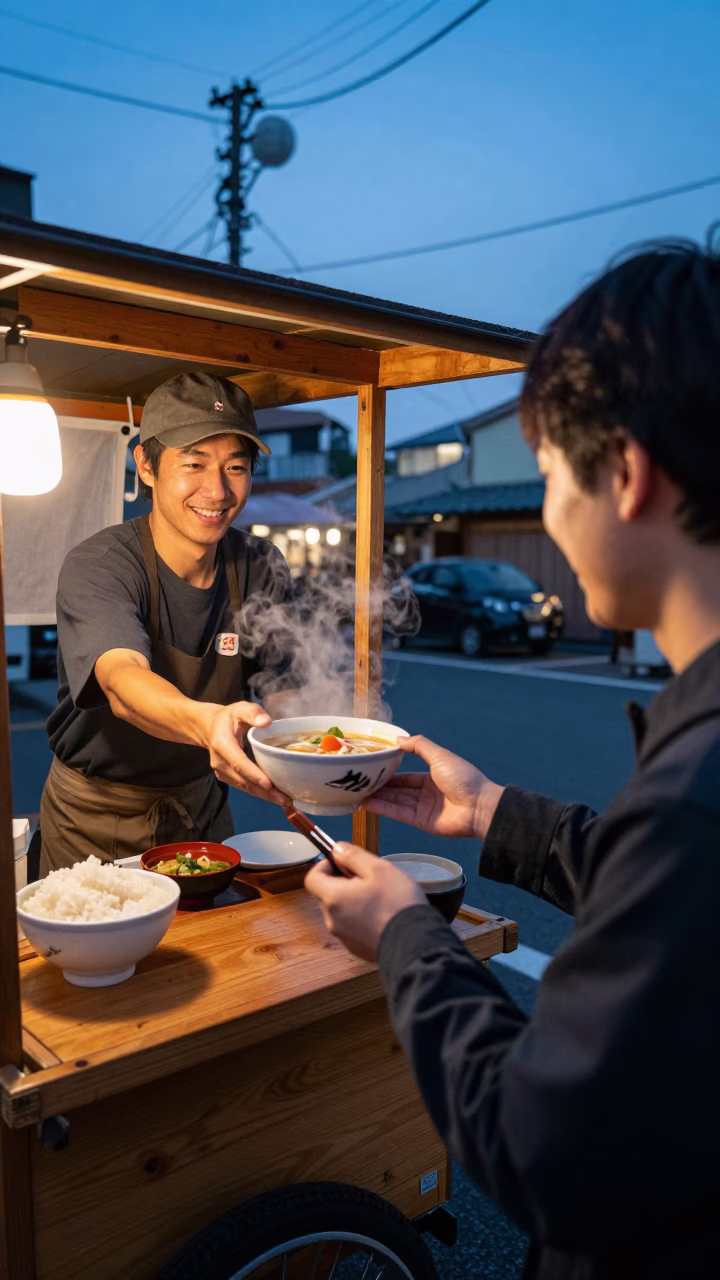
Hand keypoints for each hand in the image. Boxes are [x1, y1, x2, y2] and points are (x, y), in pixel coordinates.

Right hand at [204, 702, 289, 804]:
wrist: (210, 727)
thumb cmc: (229, 718)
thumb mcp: (239, 708)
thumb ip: (252, 713)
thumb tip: (267, 722)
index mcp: (222, 744)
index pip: (239, 763)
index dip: (254, 774)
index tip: (269, 784)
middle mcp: (220, 762)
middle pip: (244, 780)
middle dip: (265, 792)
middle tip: (286, 800)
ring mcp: (222, 772)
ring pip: (245, 787)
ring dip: (264, 796)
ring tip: (286, 801)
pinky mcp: (227, 777)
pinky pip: (244, 786)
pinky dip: (260, 792)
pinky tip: (276, 796)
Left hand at [305, 842, 425, 961]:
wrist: (415, 944)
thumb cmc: (396, 902)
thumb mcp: (378, 868)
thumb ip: (353, 856)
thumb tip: (336, 850)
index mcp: (333, 898)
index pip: (312, 878)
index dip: (325, 865)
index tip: (344, 862)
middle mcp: (332, 920)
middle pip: (328, 895)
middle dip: (344, 884)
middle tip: (369, 880)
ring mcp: (344, 938)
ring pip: (341, 912)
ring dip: (354, 902)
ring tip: (381, 899)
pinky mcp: (357, 949)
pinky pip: (353, 928)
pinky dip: (362, 920)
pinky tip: (383, 917)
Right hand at [365, 736, 503, 839]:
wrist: (479, 806)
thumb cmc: (463, 778)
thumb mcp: (440, 756)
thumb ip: (419, 747)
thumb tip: (398, 739)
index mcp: (432, 776)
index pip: (404, 776)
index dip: (388, 773)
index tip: (371, 770)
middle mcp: (425, 793)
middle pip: (397, 790)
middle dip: (379, 786)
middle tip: (358, 782)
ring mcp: (422, 808)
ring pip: (395, 801)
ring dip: (377, 797)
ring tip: (357, 792)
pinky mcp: (420, 821)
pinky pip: (398, 813)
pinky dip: (383, 808)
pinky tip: (368, 803)